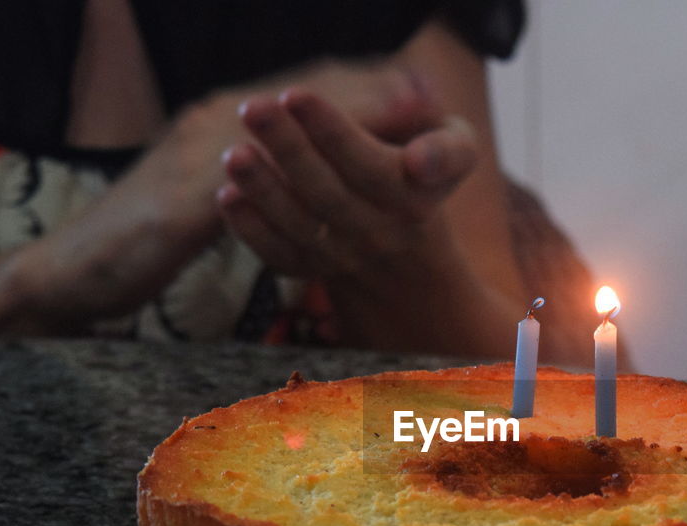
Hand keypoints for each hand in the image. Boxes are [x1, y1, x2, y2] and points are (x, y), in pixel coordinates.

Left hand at [215, 87, 478, 281]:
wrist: (408, 247)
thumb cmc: (424, 172)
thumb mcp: (457, 152)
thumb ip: (450, 150)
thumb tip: (419, 162)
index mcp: (413, 200)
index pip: (369, 167)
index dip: (332, 132)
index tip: (297, 95)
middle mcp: (379, 233)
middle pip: (328, 193)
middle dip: (288, 149)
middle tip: (254, 108)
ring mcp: (344, 256)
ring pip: (300, 226)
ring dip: (263, 190)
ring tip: (235, 152)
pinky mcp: (313, 268)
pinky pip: (280, 255)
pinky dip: (251, 230)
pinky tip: (228, 194)